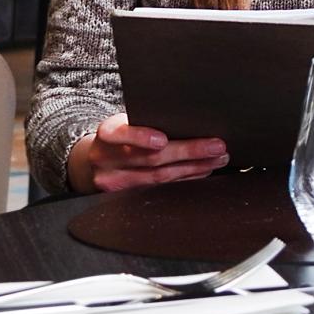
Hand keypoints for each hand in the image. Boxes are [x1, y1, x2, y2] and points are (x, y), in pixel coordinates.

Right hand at [66, 112, 227, 193]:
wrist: (95, 160)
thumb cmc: (120, 134)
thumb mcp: (125, 122)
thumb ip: (146, 120)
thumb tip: (188, 116)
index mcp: (106, 134)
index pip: (120, 134)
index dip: (140, 137)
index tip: (162, 139)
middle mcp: (106, 160)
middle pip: (150, 159)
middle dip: (188, 152)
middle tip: (216, 146)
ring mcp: (114, 183)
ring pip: (158, 178)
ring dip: (193, 168)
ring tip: (218, 158)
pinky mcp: (125, 198)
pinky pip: (160, 190)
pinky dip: (184, 180)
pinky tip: (202, 172)